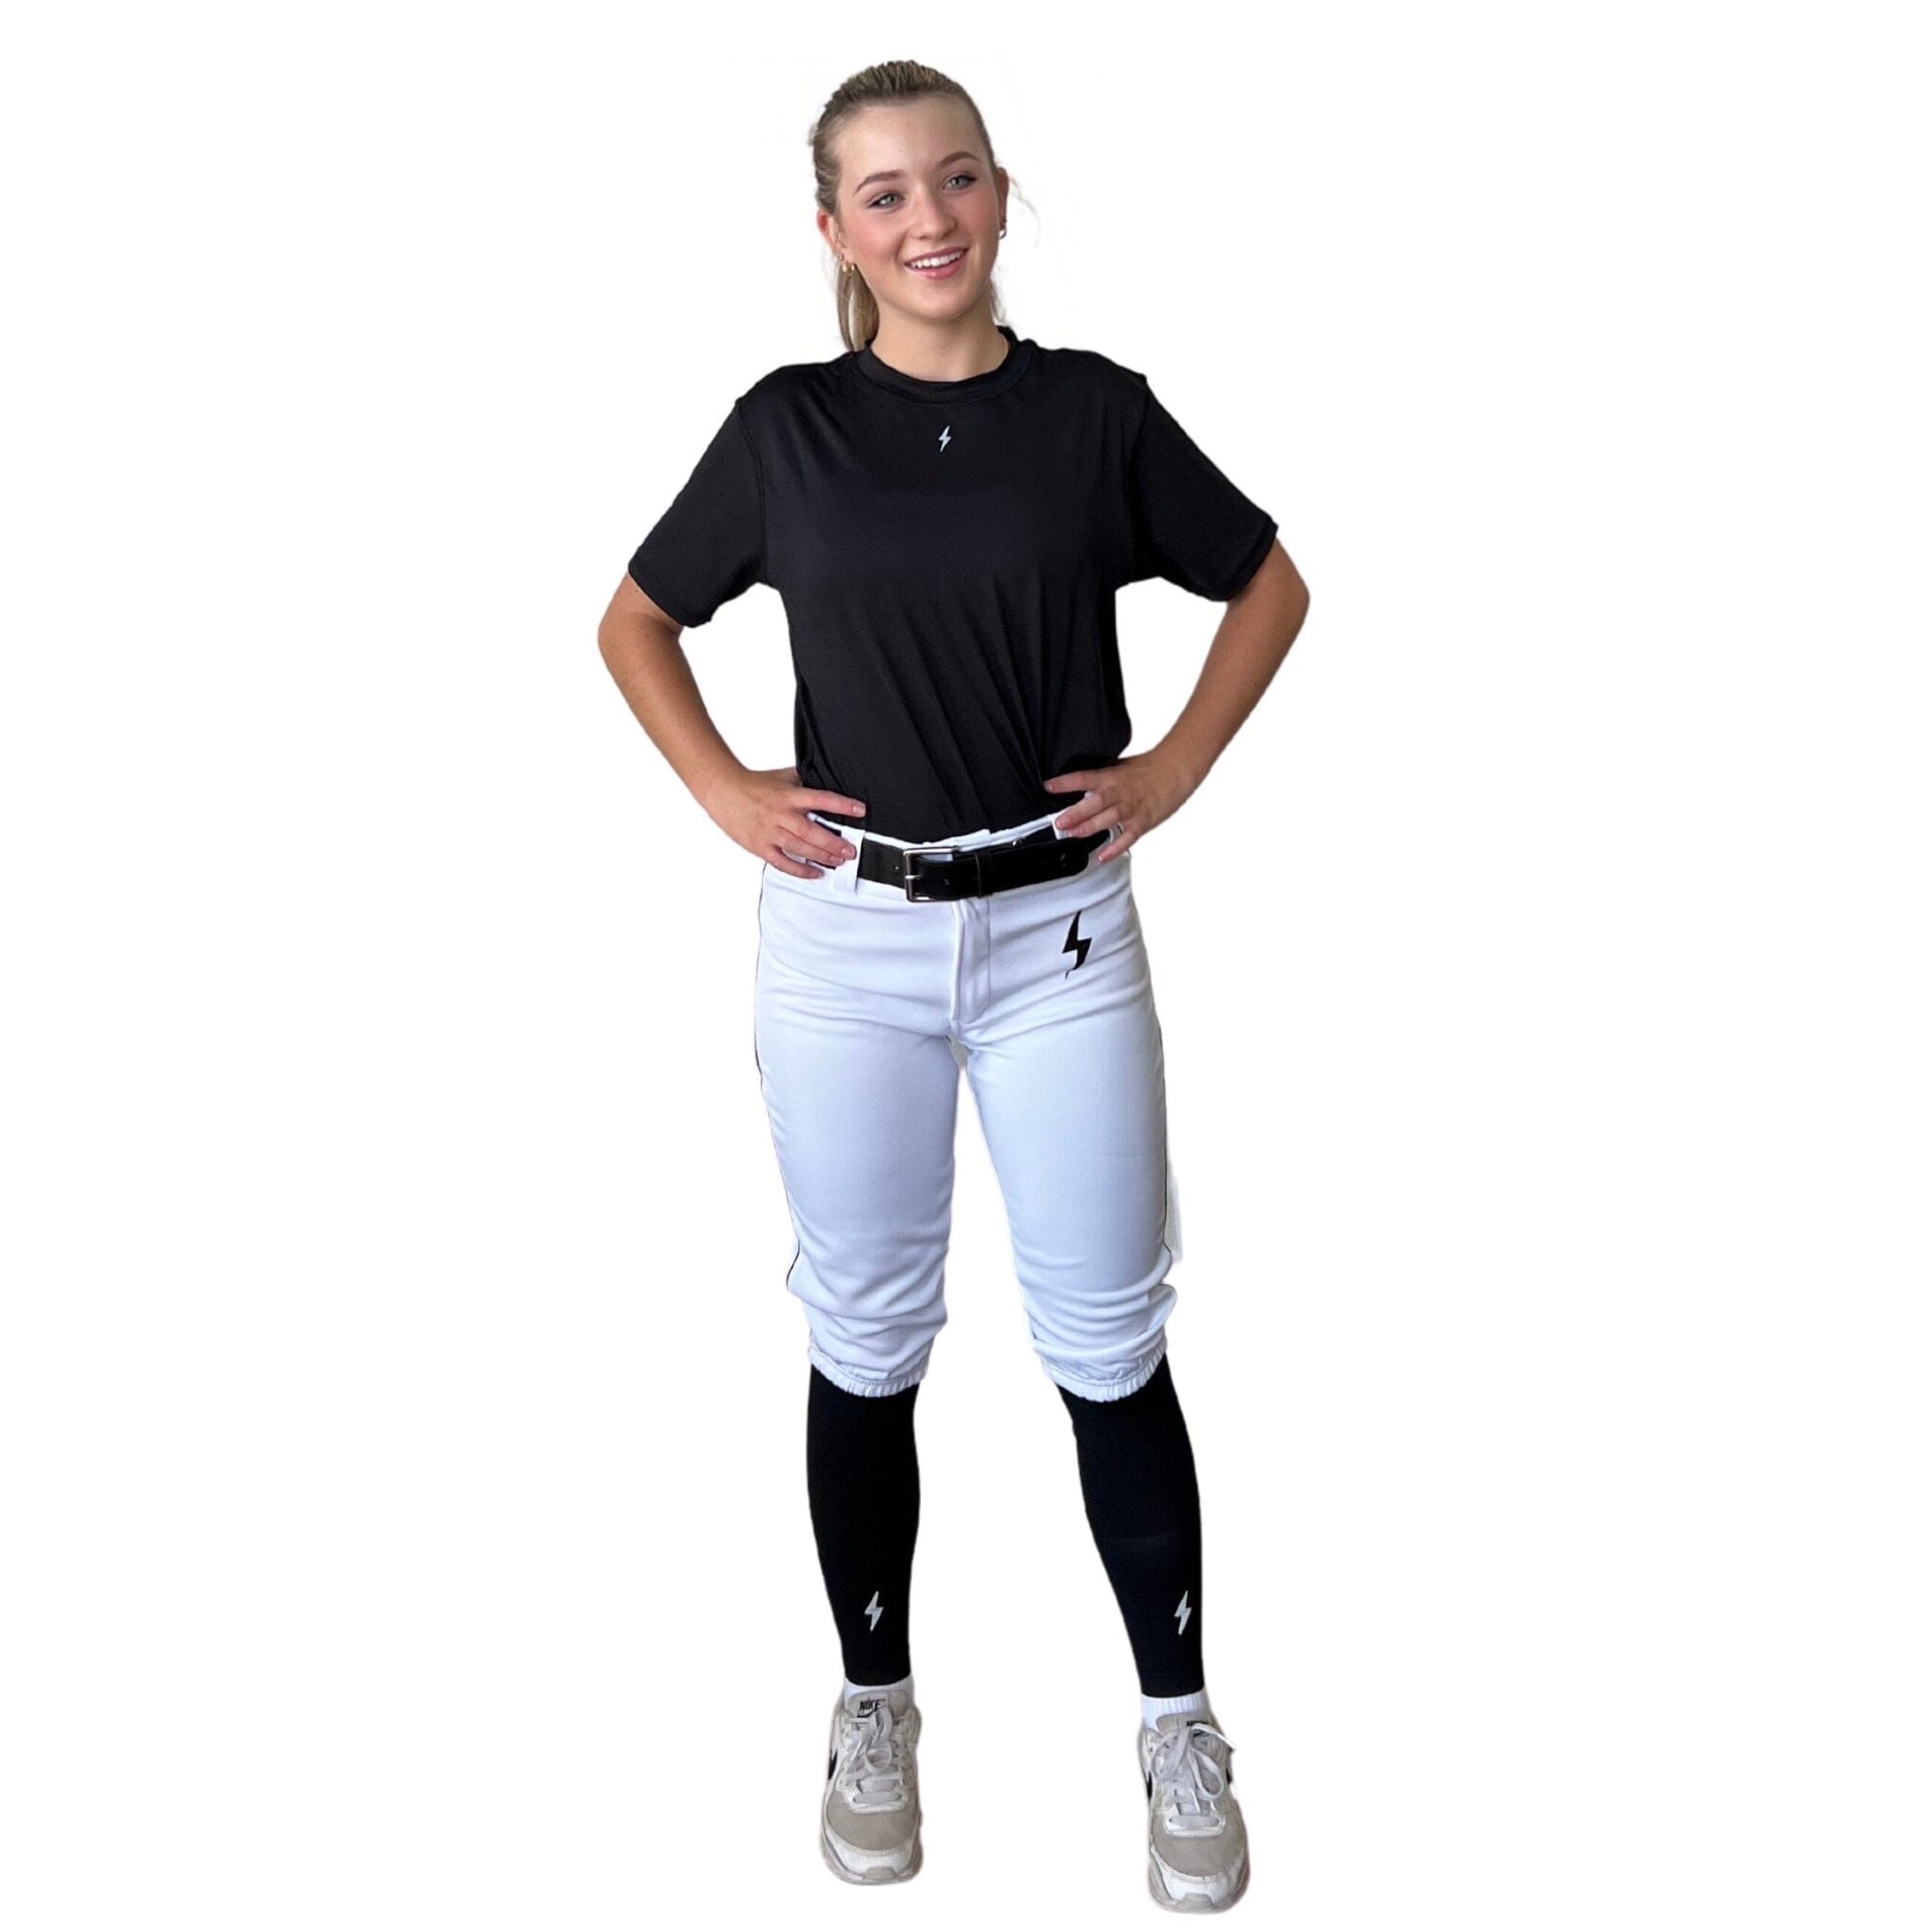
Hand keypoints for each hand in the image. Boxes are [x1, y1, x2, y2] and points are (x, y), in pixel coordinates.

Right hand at [705, 765, 865, 877]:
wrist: (723, 791)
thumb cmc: (754, 785)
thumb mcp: (782, 777)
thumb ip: (804, 781)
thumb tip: (828, 779)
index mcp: (788, 795)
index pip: (820, 799)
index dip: (841, 805)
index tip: (860, 810)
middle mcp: (780, 814)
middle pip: (811, 831)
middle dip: (834, 843)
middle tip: (851, 850)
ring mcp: (769, 832)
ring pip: (799, 848)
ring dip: (822, 857)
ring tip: (839, 862)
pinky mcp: (760, 846)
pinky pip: (782, 862)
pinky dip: (800, 870)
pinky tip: (815, 873)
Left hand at [1041, 750, 1198, 862]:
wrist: (1175, 769)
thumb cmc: (1148, 768)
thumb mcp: (1120, 767)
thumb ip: (1100, 776)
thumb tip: (1078, 783)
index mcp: (1111, 776)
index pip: (1084, 778)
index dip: (1066, 782)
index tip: (1048, 787)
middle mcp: (1119, 792)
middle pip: (1095, 802)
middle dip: (1076, 813)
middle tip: (1059, 822)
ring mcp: (1131, 808)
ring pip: (1108, 819)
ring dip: (1090, 828)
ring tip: (1073, 835)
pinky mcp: (1142, 822)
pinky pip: (1127, 837)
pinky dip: (1115, 848)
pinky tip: (1102, 856)